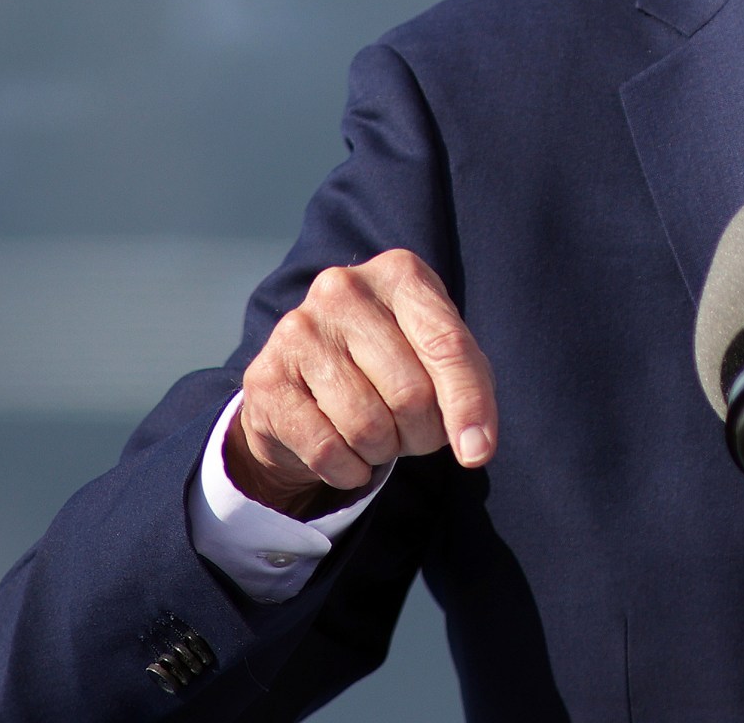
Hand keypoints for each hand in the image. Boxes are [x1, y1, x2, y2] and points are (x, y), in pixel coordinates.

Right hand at [226, 249, 498, 517]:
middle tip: (412, 433)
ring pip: (368, 426)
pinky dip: (348, 469)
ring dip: (383, 452)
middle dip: (422, 434)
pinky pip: (327, 450)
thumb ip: (467, 389)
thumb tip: (476, 447)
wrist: (305, 385)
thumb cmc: (390, 367)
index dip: (469, 405)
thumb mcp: (437, 360)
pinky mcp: (265, 376)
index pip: (447, 346)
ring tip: (377, 436)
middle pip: (411, 393)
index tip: (478, 453)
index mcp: (399, 273)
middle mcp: (344, 289)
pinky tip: (346, 454)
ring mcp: (299, 329)